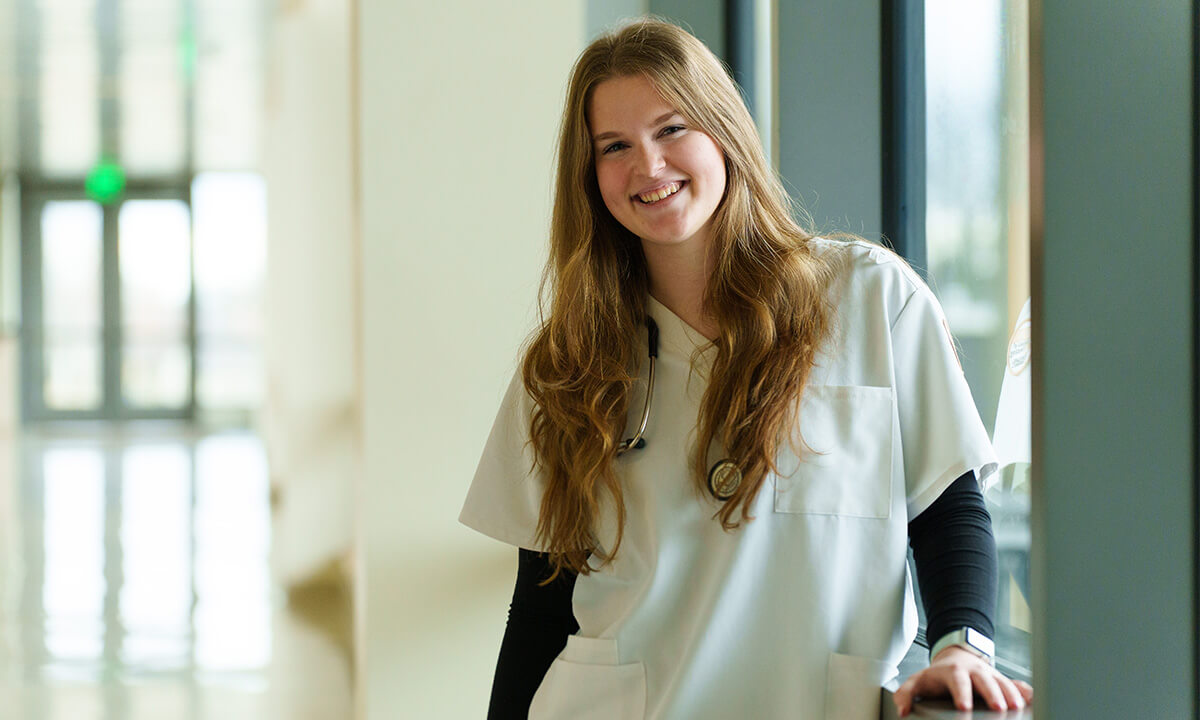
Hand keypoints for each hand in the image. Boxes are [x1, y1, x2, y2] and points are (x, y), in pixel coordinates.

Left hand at [892, 646, 1033, 715]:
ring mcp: (989, 675)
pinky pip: (1016, 684)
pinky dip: (1026, 691)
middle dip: (992, 693)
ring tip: (1017, 708)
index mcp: (953, 672)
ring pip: (1003, 682)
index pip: (957, 680)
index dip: (962, 693)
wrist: (955, 657)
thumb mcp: (918, 681)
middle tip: (998, 709)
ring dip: (1011, 694)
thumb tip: (902, 710)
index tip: (964, 707)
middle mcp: (974, 671)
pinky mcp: (1001, 681)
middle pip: (985, 680)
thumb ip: (906, 694)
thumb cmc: (937, 675)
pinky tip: (1032, 699)